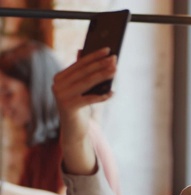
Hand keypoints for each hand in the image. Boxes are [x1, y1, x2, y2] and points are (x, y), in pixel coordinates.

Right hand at [52, 47, 116, 174]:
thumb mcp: (81, 89)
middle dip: (101, 64)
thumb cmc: (80, 107)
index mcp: (59, 77)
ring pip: (87, 83)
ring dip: (103, 76)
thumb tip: (87, 52)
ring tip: (116, 71)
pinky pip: (89, 99)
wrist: (73, 130)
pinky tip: (113, 93)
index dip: (94, 56)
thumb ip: (83, 73)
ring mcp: (62, 96)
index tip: (108, 50)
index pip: (79, 64)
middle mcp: (58, 85)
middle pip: (84, 72)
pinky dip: (102, 96)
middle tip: (115, 59)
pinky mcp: (69, 107)